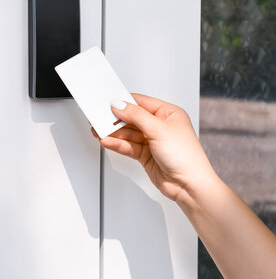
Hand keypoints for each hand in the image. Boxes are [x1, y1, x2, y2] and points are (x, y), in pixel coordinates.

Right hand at [92, 93, 216, 201]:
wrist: (189, 185)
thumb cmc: (186, 157)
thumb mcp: (159, 129)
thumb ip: (136, 116)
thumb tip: (120, 105)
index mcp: (168, 113)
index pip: (141, 103)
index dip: (125, 102)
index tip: (109, 102)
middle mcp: (160, 126)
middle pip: (132, 118)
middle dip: (116, 120)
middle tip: (100, 118)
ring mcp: (152, 141)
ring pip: (127, 133)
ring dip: (113, 133)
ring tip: (99, 131)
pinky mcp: (145, 154)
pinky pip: (127, 146)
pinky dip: (117, 144)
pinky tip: (107, 141)